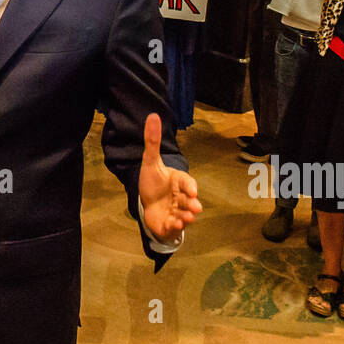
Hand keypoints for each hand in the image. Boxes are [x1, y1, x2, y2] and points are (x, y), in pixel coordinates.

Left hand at [137, 113, 201, 242]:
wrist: (147, 202)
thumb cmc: (153, 182)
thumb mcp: (150, 161)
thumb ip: (152, 141)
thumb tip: (152, 116)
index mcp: (179, 181)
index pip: (187, 182)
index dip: (190, 186)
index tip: (192, 190)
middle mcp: (180, 197)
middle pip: (189, 201)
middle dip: (192, 204)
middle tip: (196, 207)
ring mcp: (176, 211)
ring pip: (184, 215)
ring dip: (186, 217)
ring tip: (187, 218)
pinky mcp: (169, 224)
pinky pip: (173, 227)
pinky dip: (174, 226)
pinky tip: (173, 224)